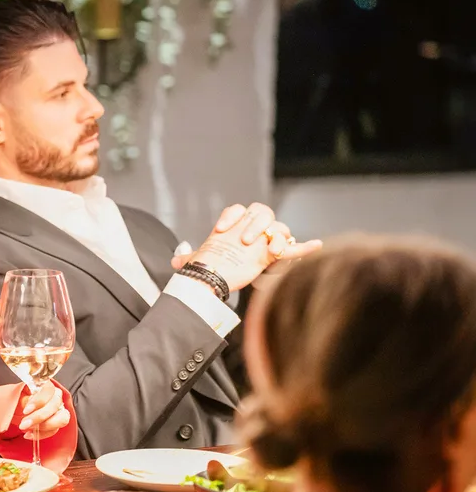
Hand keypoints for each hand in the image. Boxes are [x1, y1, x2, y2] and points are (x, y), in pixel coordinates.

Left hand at [17, 382, 69, 440]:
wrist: (19, 410)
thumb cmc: (20, 401)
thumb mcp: (18, 397)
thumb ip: (24, 399)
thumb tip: (28, 403)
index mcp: (46, 385)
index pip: (49, 390)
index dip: (39, 401)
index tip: (26, 410)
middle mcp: (56, 396)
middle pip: (55, 405)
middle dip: (39, 417)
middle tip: (24, 424)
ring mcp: (60, 409)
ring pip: (62, 419)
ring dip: (44, 427)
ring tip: (27, 430)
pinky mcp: (58, 422)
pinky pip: (54, 430)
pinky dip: (41, 434)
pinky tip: (28, 435)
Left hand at [171, 203, 321, 289]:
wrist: (228, 281)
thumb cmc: (215, 268)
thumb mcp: (201, 262)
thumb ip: (191, 258)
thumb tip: (175, 259)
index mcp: (234, 226)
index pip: (236, 210)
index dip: (230, 218)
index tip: (220, 232)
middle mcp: (252, 228)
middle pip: (261, 213)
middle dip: (254, 225)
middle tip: (246, 241)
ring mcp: (266, 240)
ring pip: (278, 228)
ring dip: (277, 237)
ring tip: (272, 250)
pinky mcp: (277, 254)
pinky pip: (294, 247)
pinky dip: (305, 246)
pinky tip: (316, 244)